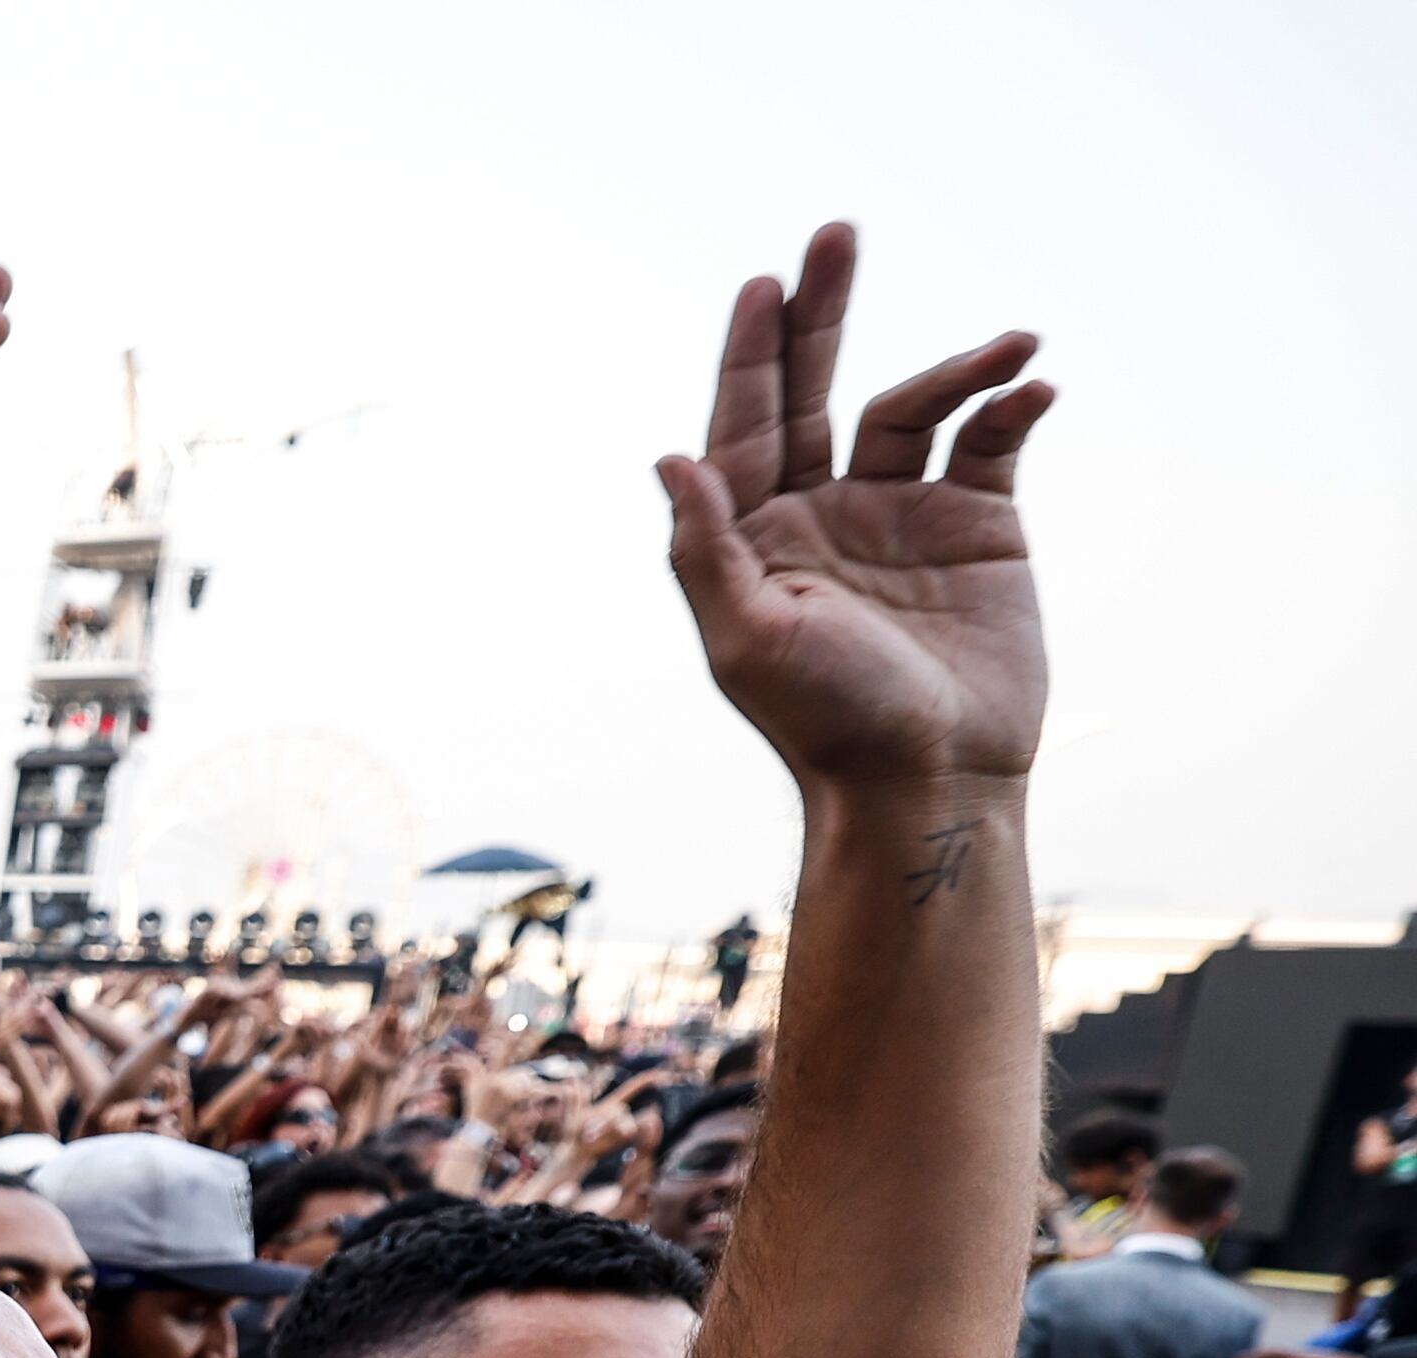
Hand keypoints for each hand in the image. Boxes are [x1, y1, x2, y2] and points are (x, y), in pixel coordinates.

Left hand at [657, 224, 1050, 790]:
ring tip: (1010, 347)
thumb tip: (668, 458)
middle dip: (823, 313)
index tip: (765, 282)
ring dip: (957, 368)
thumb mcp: (748, 638)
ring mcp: (901, 515)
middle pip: (817, 389)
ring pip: (916, 408)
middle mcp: (823, 513)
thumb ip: (705, 548)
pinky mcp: (979, 527)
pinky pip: (991, 444)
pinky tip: (1033, 391)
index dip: (753, 352)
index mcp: (756, 535)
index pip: (746, 422)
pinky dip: (1010, 408)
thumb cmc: (827, 721)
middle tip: (835, 234)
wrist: (932, 780)